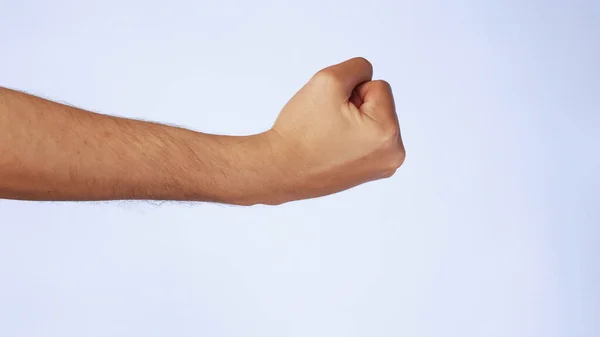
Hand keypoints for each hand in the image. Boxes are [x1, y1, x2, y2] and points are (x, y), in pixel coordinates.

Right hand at [262, 57, 405, 203]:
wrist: (279, 170)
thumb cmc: (301, 130)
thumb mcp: (329, 79)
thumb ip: (357, 67)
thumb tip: (367, 76)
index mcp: (388, 133)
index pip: (378, 86)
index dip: (351, 91)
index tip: (331, 112)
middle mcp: (393, 155)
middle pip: (379, 105)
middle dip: (354, 107)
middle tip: (327, 125)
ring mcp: (383, 167)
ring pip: (372, 121)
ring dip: (352, 121)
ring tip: (329, 137)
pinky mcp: (370, 172)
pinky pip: (366, 139)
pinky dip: (350, 136)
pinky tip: (331, 147)